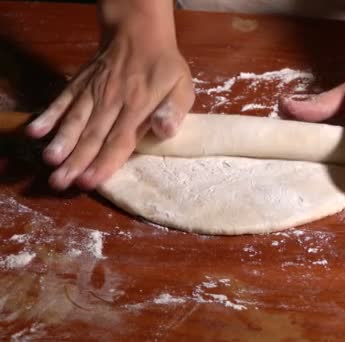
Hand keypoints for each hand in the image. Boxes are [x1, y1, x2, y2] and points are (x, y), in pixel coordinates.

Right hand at [26, 2, 193, 190]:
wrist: (139, 34)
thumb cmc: (164, 68)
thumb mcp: (183, 87)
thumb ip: (174, 110)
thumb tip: (165, 130)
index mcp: (138, 107)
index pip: (119, 140)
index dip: (104, 162)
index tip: (89, 182)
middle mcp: (112, 102)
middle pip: (93, 136)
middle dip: (76, 161)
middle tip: (61, 183)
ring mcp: (93, 92)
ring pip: (75, 120)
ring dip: (61, 141)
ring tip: (49, 161)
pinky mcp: (80, 84)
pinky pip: (63, 99)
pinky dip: (49, 115)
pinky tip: (35, 131)